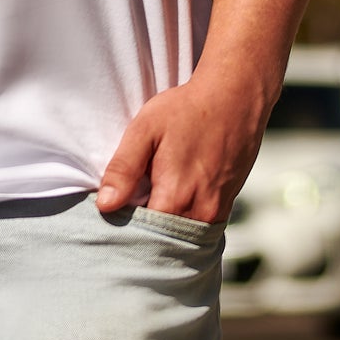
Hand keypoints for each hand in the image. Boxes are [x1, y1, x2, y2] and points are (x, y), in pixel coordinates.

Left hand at [95, 70, 270, 220]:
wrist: (235, 99)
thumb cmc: (186, 110)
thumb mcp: (145, 130)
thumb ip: (124, 168)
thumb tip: (105, 205)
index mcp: (175, 197)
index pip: (140, 234)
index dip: (122, 227)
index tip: (111, 214)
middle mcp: (199, 213)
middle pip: (162, 241)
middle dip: (141, 232)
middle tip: (125, 210)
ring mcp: (216, 213)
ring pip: (180, 236)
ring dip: (162, 229)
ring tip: (146, 204)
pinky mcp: (226, 207)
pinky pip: (197, 228)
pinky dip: (180, 222)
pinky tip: (168, 202)